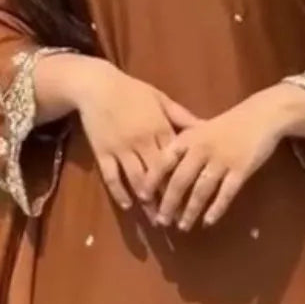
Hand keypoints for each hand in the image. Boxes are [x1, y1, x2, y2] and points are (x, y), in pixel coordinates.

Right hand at [45, 56, 198, 210]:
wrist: (97, 85)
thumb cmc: (133, 91)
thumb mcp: (161, 99)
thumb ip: (183, 117)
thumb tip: (207, 127)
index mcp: (159, 128)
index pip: (176, 160)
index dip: (185, 180)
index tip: (195, 198)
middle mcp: (141, 141)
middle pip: (158, 175)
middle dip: (167, 198)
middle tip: (177, 218)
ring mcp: (121, 148)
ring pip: (136, 179)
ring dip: (146, 200)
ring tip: (156, 218)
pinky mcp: (102, 152)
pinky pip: (111, 176)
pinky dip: (119, 192)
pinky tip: (128, 205)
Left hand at [156, 83, 304, 230]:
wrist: (261, 115)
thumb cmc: (227, 124)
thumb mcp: (199, 128)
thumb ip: (182, 145)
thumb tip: (159, 168)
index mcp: (188, 138)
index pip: (164, 161)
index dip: (152, 181)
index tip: (143, 198)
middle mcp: (202, 149)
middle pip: (180, 181)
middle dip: (168, 203)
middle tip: (161, 221)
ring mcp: (222, 160)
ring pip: (201, 191)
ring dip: (190, 211)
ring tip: (182, 226)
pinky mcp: (241, 170)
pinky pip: (225, 194)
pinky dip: (215, 209)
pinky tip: (208, 222)